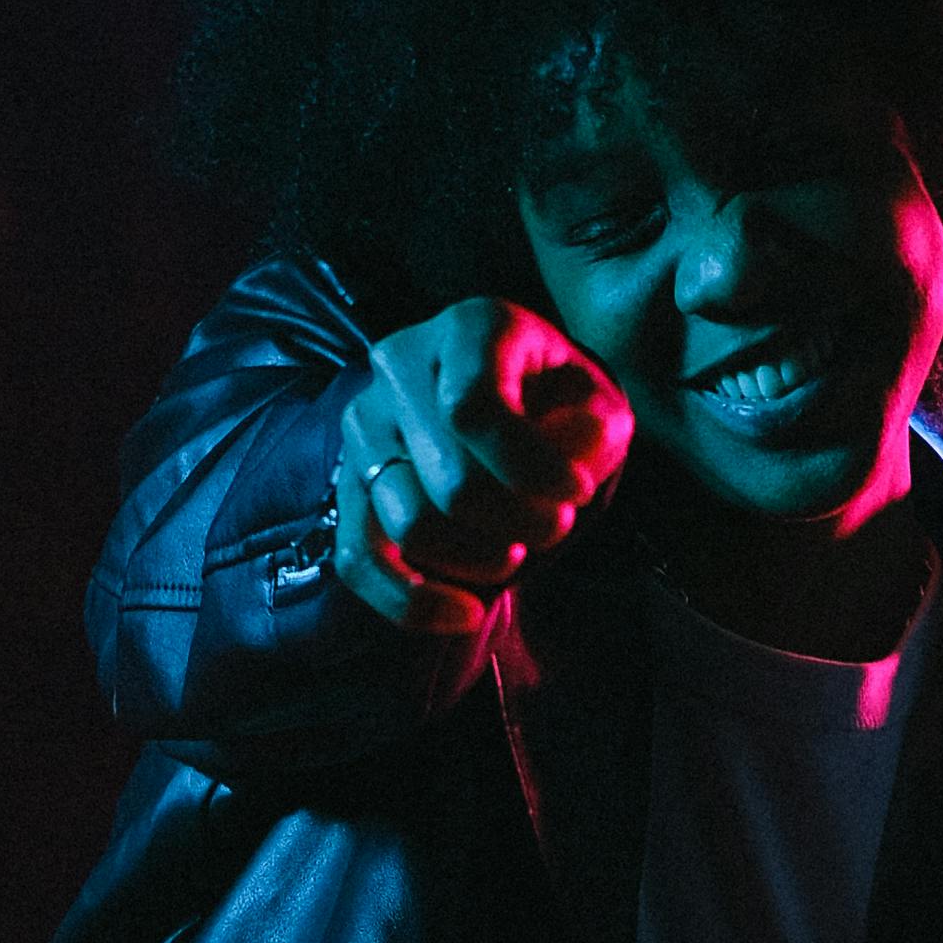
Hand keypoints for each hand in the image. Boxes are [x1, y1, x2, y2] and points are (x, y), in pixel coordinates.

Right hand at [333, 297, 631, 628]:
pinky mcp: (346, 486)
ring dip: (478, 559)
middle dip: (517, 523)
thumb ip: (593, 429)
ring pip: (410, 524)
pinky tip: (466, 614)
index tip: (575, 493)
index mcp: (470, 328)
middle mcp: (401, 365)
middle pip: (450, 481)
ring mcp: (365, 428)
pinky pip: (359, 560)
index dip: (531, 469)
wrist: (510, 423)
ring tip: (516, 552)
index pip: (474, 410)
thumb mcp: (597, 409)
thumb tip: (577, 443)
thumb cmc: (559, 412)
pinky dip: (414, 604)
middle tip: (553, 527)